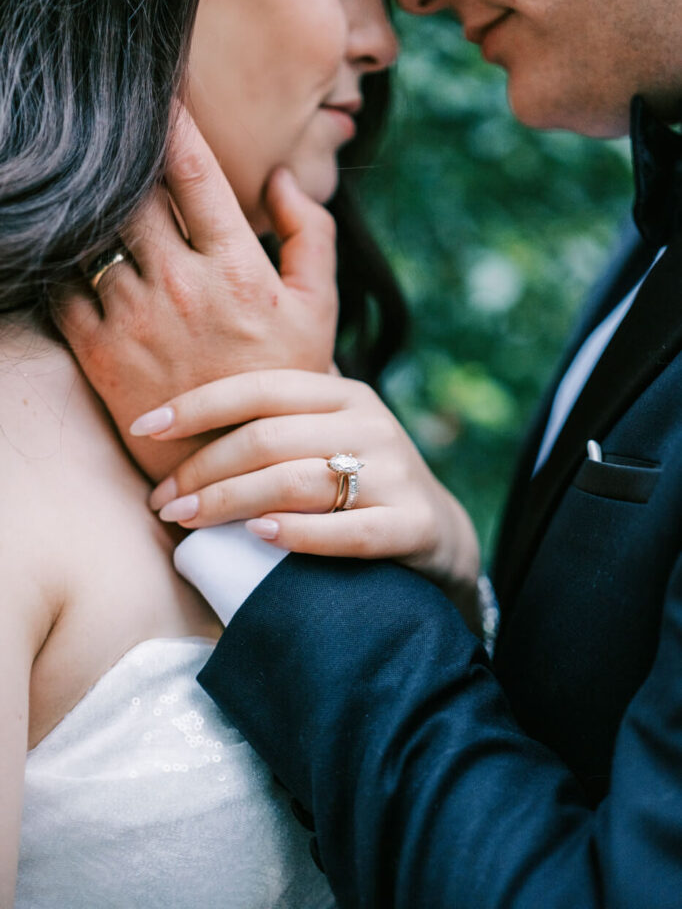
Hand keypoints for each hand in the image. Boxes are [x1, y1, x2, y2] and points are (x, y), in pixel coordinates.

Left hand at [56, 108, 338, 480]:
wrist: (236, 466)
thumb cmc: (282, 380)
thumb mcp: (318, 309)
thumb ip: (311, 235)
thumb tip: (282, 178)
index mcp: (237, 268)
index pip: (195, 172)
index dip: (173, 119)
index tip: (157, 86)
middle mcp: (182, 285)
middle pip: (132, 190)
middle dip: (120, 153)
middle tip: (108, 124)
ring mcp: (136, 317)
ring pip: (93, 230)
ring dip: (88, 199)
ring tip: (82, 177)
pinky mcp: (98, 350)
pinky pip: (62, 284)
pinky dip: (60, 256)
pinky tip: (68, 242)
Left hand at [131, 370, 481, 621]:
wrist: (438, 530)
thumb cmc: (358, 481)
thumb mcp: (327, 435)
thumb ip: (277, 422)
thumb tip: (177, 424)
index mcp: (343, 394)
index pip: (260, 388)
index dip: (197, 405)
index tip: (145, 427)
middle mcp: (370, 423)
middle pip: (268, 438)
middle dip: (202, 468)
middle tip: (162, 500)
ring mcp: (396, 473)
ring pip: (297, 482)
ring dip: (229, 501)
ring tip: (184, 521)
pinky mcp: (414, 523)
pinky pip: (348, 531)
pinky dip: (299, 534)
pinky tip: (259, 536)